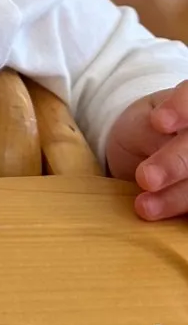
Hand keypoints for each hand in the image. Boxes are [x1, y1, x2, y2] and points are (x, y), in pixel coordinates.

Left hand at [105, 82, 187, 218]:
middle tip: (146, 178)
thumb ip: (150, 130)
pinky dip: (181, 209)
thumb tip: (159, 134)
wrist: (146, 150)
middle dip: (174, 164)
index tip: (158, 122)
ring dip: (176, 197)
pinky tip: (163, 216)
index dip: (183, 108)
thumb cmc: (146, 130)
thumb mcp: (142, 123)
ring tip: (144, 207)